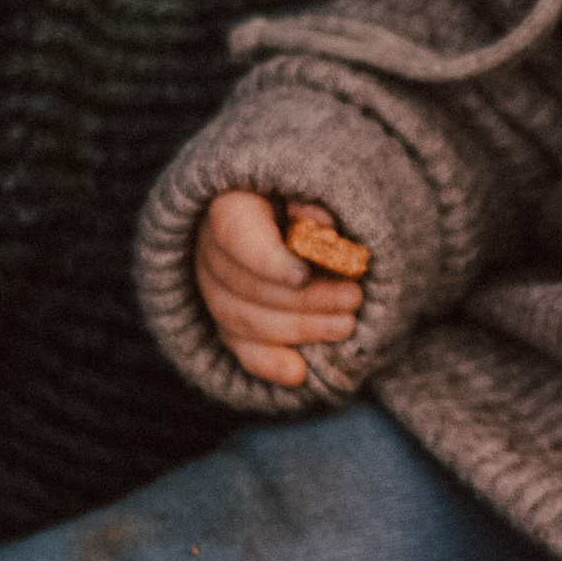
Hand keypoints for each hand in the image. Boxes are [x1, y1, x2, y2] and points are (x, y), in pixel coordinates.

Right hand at [194, 190, 365, 390]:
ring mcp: (210, 287)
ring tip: (346, 325)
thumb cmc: (305, 196)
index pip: (237, 234)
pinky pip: (239, 347)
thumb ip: (314, 201)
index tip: (304, 275)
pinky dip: (268, 363)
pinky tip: (298, 374)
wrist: (284, 213)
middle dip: (304, 299)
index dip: (268, 261)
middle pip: (244, 284)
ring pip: (242, 319)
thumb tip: (323, 225)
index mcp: (228, 203)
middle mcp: (207, 247)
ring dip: (298, 329)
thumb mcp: (310, 186)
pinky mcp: (224, 319)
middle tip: (354, 299)